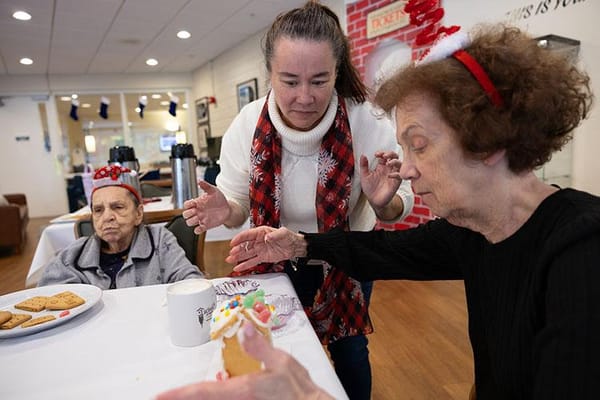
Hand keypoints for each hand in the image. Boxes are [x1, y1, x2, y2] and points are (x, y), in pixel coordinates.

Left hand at [155, 322, 332, 399]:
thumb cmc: (299, 389)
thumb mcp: (282, 361)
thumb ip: (259, 346)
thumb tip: (243, 328)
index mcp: (243, 389)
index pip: (204, 391)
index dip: (180, 394)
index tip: (160, 396)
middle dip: (184, 397)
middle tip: (164, 396)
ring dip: (199, 396)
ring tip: (183, 393)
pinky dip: (215, 396)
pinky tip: (215, 389)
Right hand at [182, 181, 230, 233]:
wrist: (228, 209)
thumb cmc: (219, 199)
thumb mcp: (213, 190)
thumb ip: (206, 186)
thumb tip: (199, 181)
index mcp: (197, 203)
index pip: (186, 205)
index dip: (187, 205)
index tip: (194, 203)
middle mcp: (197, 211)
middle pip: (185, 215)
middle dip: (188, 214)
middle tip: (196, 211)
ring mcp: (201, 219)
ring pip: (189, 223)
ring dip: (191, 221)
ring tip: (199, 218)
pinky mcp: (206, 225)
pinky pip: (197, 230)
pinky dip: (197, 230)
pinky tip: (202, 226)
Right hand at [226, 227, 304, 272]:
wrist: (294, 246)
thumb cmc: (288, 237)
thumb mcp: (283, 233)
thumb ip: (275, 235)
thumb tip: (267, 237)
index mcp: (261, 232)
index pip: (248, 235)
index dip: (239, 238)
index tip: (233, 242)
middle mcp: (258, 241)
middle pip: (245, 245)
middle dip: (237, 249)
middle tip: (231, 254)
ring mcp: (259, 249)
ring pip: (246, 254)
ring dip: (238, 257)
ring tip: (230, 260)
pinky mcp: (262, 257)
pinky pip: (252, 261)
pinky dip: (245, 264)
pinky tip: (238, 267)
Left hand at [359, 151, 402, 209]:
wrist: (374, 200)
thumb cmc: (369, 188)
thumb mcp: (364, 176)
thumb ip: (363, 166)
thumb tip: (363, 155)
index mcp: (381, 166)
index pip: (384, 155)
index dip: (382, 153)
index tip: (376, 154)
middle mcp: (388, 169)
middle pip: (394, 157)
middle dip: (390, 154)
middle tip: (384, 155)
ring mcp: (393, 175)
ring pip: (399, 164)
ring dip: (395, 162)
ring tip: (388, 163)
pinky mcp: (396, 182)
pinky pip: (400, 176)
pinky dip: (396, 174)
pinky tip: (389, 176)